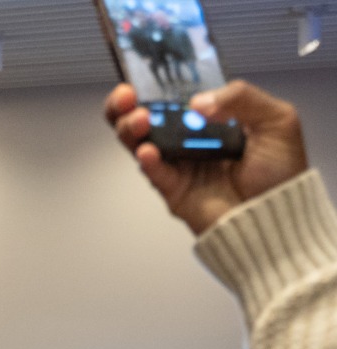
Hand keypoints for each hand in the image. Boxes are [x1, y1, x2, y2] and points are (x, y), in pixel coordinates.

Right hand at [104, 80, 308, 234]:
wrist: (274, 216)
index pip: (174, 94)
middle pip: (144, 117)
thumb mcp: (276, 119)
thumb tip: (198, 102)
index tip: (143, 75)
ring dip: (131, 129)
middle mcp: (187, 138)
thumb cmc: (279, 171)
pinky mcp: (173, 190)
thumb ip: (241, 98)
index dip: (154, 83)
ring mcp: (177, 164)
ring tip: (141, 121)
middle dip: (126, 105)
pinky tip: (149, 151)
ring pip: (139, 142)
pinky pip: (154, 173)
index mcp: (209, 116)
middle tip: (127, 96)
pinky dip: (148, 161)